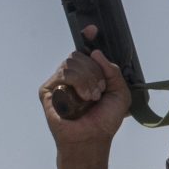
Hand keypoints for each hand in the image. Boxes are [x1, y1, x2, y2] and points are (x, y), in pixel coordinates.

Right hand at [41, 27, 131, 149]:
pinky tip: (81, 99)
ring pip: (72, 61)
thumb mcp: (120, 93)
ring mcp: (59, 81)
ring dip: (87, 79)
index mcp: (88, 74)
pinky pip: (63, 73)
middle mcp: (72, 75)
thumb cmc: (104, 120)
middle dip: (94, 71)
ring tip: (91, 97)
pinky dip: (77, 84)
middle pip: (80, 54)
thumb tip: (96, 52)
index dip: (88, 36)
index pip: (85, 50)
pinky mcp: (48, 89)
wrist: (91, 139)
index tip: (92, 29)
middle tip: (99, 90)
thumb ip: (113, 71)